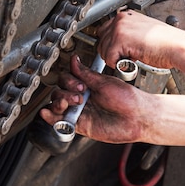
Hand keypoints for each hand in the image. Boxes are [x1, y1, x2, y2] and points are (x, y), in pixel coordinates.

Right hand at [39, 55, 153, 143]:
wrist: (137, 117)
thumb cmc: (127, 99)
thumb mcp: (104, 82)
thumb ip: (85, 74)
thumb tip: (74, 60)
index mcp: (88, 86)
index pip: (66, 80)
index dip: (69, 81)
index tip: (80, 85)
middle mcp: (83, 99)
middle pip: (59, 92)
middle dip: (64, 93)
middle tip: (80, 96)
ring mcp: (81, 112)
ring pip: (58, 106)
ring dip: (57, 103)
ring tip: (67, 104)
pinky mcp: (81, 126)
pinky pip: (61, 122)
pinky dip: (51, 118)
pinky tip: (47, 113)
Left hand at [97, 10, 184, 69]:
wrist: (176, 46)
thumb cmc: (166, 42)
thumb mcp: (144, 31)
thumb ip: (130, 33)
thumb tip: (119, 43)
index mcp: (126, 16)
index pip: (105, 30)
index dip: (111, 44)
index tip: (119, 51)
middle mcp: (121, 19)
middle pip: (101, 40)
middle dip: (110, 52)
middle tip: (125, 57)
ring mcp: (119, 28)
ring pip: (104, 50)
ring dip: (115, 58)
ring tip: (131, 58)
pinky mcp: (120, 40)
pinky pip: (109, 58)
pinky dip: (118, 64)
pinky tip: (132, 61)